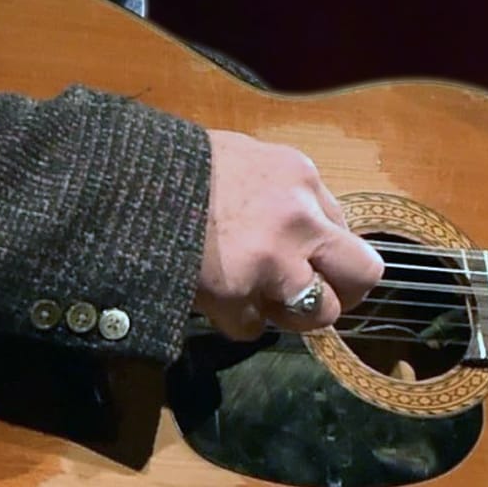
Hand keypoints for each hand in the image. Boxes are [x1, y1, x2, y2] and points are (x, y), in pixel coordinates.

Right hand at [193, 129, 384, 339]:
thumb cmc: (178, 165)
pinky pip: (255, 329)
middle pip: (362, 274)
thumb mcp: (243, 159)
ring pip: (320, 313)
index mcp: (301, 179)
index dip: (326, 254)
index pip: (346, 230)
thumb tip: (301, 229)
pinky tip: (214, 298)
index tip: (308, 264)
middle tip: (314, 300)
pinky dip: (238, 320)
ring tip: (259, 300)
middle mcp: (300, 219)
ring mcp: (273, 260)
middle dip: (342, 293)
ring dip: (292, 315)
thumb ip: (279, 192)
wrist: (125, 183)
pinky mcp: (238, 296)